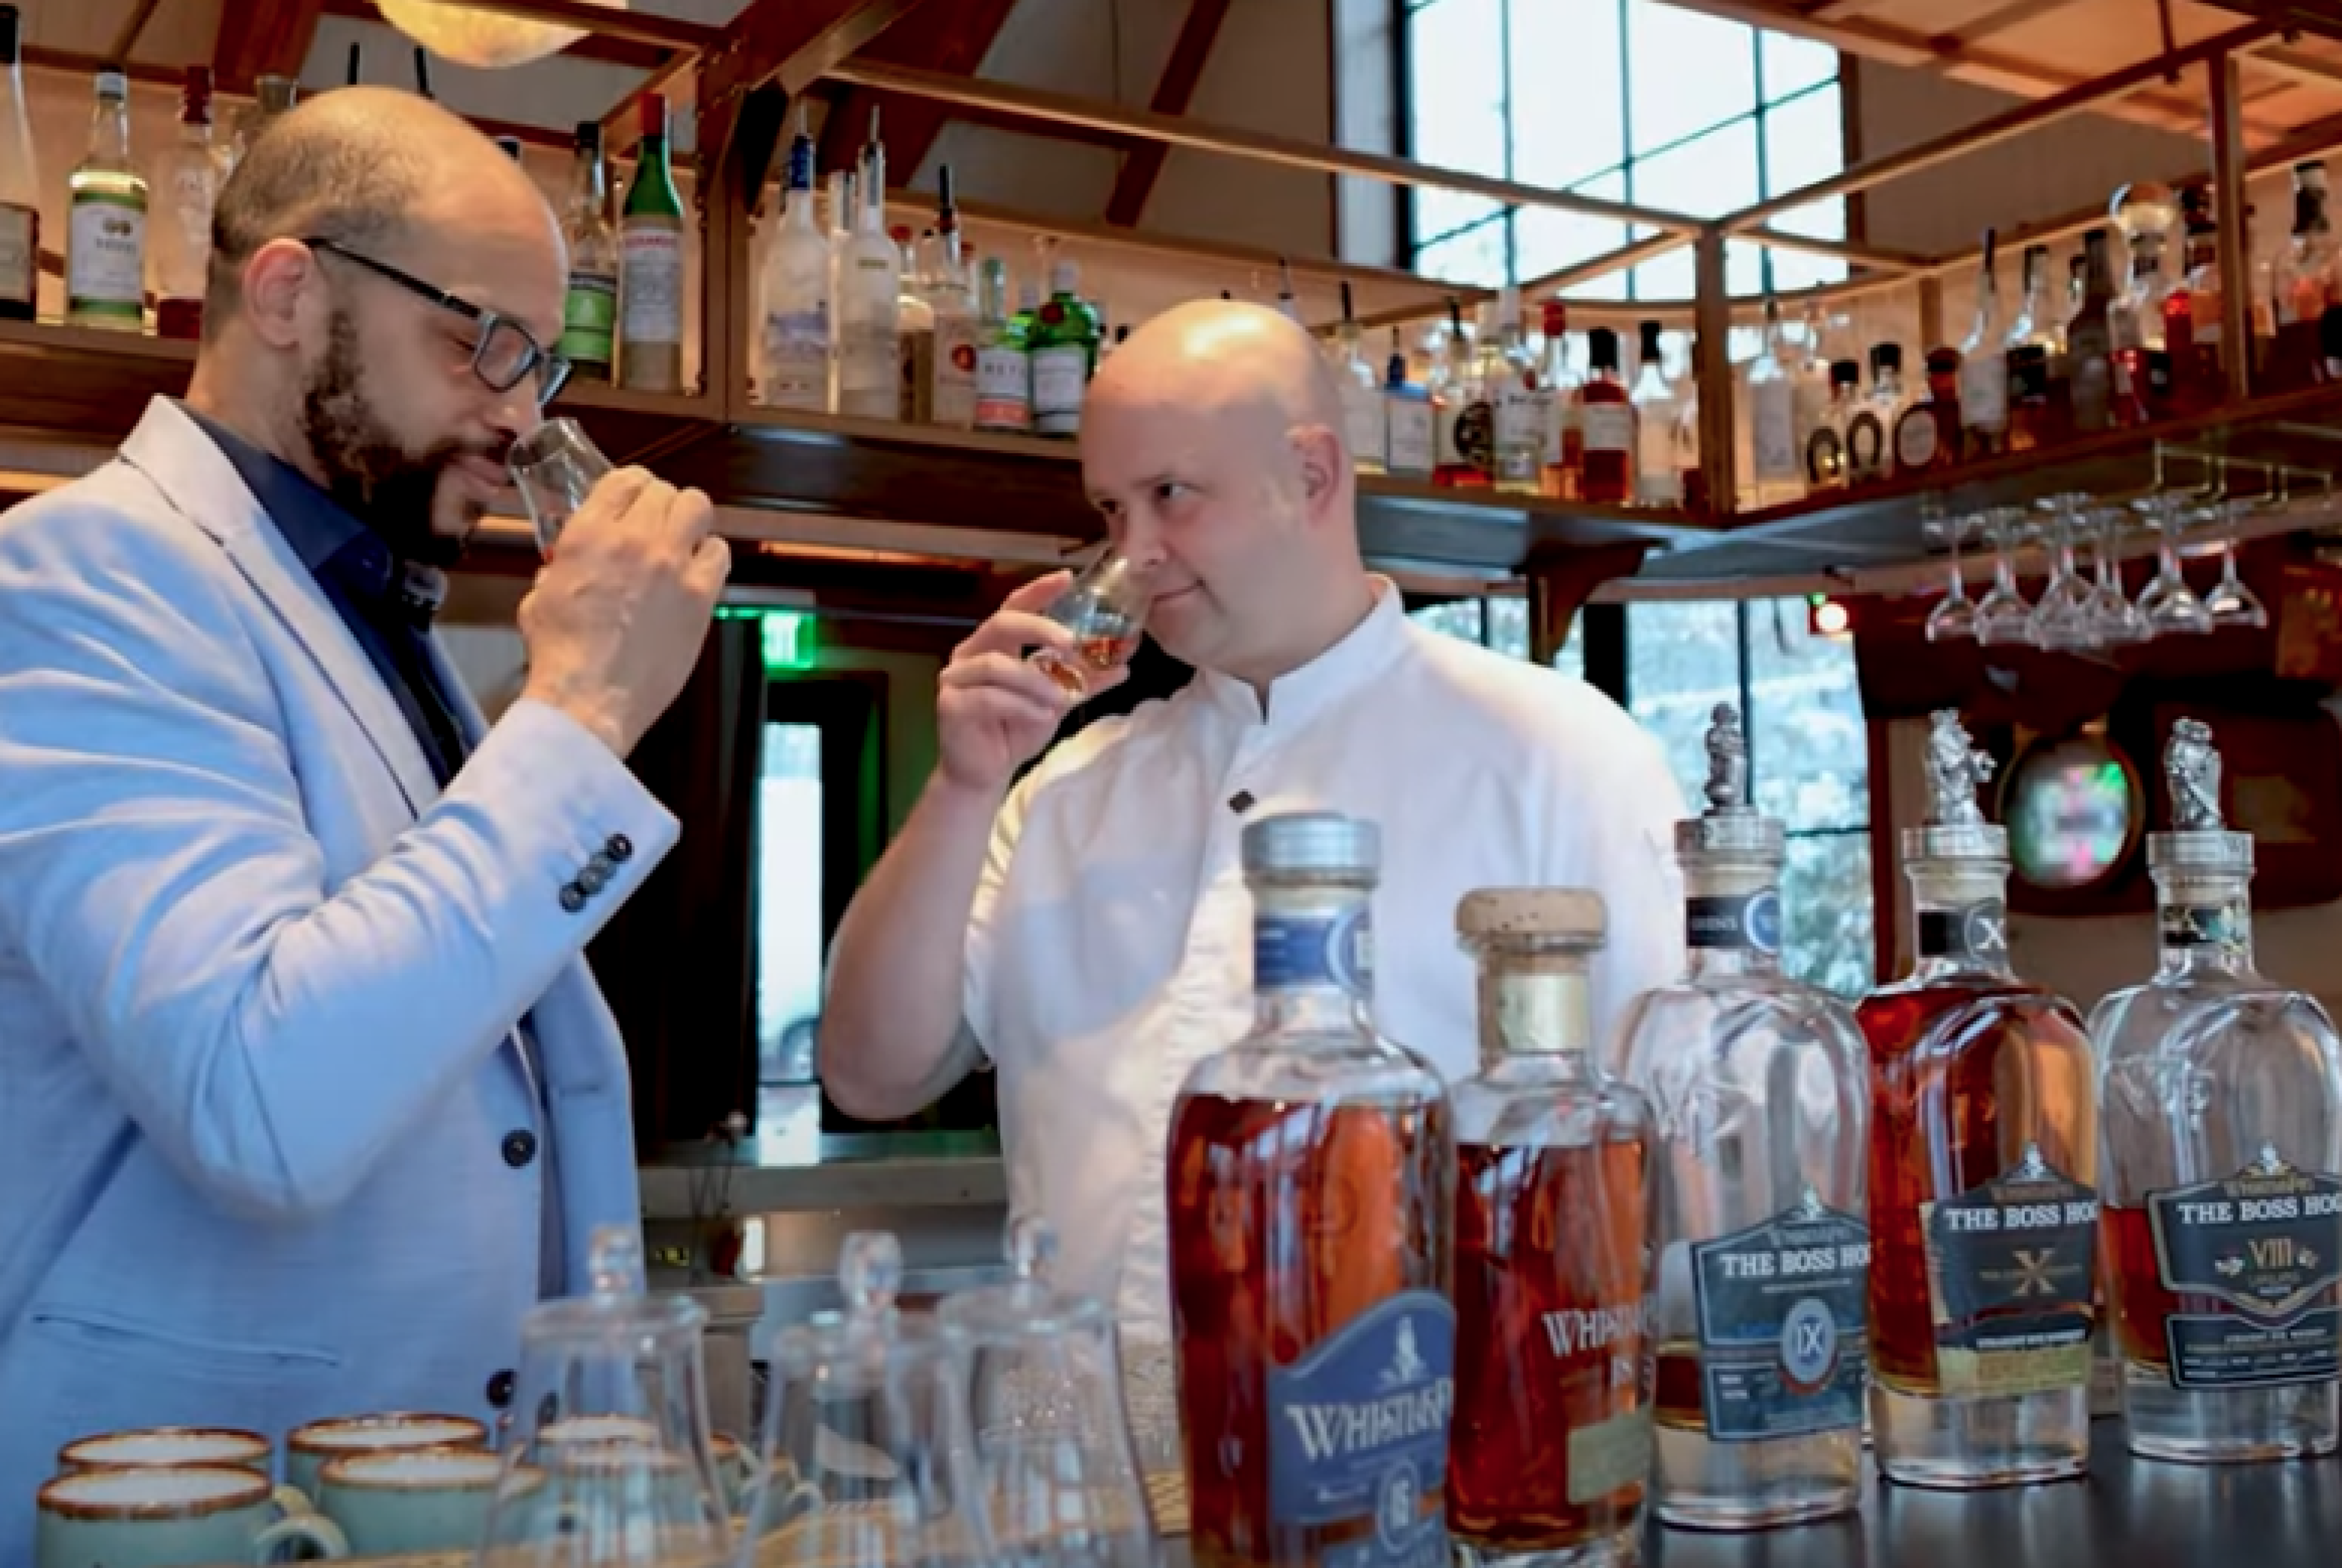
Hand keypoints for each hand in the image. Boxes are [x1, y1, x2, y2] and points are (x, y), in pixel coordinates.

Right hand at [517, 467, 731, 756]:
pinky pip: (719, 553)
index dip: (633, 487)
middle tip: (657, 524)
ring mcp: (672, 565)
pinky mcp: (699, 596)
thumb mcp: (539, 598)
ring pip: (698, 508)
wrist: (589, 698)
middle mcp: (634, 540)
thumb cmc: (562, 657)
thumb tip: (564, 569)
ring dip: (690, 522)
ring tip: (682, 541)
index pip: (624, 479)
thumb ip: (558, 571)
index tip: (635, 498)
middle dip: (659, 505)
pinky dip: (711, 556)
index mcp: (589, 534)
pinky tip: (698, 572)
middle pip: (664, 491)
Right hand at [936, 572, 1127, 794]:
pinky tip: (1043, 716)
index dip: (1038, 590)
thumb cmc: (1016, 730)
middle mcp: (970, 653)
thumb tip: (1123, 665)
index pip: (1014, 606)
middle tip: (1071, 642)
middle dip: (1038, 628)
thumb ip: (1083, 681)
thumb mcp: (1056, 701)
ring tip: (1063, 700)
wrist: (987, 773)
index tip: (1067, 579)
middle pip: (1001, 624)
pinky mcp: (951, 705)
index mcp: (994, 644)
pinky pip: (989, 698)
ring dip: (1036, 682)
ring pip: (996, 665)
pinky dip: (1022, 706)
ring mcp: (956, 678)